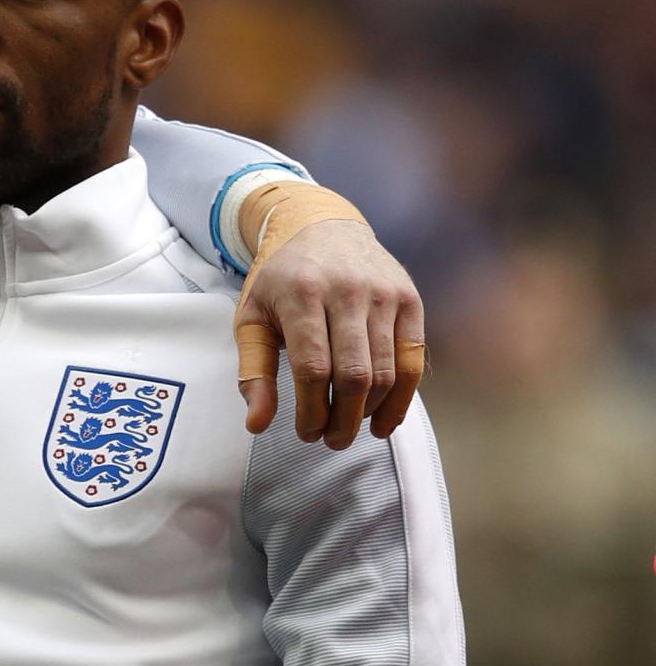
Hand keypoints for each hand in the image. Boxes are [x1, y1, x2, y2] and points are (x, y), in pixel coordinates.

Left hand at [234, 216, 423, 448]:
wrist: (320, 224)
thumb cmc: (280, 280)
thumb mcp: (251, 317)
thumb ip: (253, 371)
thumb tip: (257, 425)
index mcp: (303, 293)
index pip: (312, 368)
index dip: (310, 410)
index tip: (305, 432)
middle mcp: (348, 291)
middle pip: (353, 375)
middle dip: (342, 419)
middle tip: (330, 441)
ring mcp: (384, 294)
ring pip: (385, 372)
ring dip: (369, 412)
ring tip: (349, 429)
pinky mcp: (409, 299)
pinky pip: (413, 359)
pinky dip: (401, 398)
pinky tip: (384, 422)